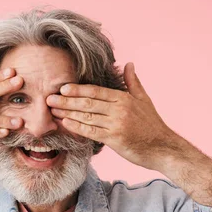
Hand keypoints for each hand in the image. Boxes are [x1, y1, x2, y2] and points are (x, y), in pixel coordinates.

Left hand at [46, 62, 186, 171]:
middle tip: (49, 98)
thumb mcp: (144, 100)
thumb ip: (133, 82)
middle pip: (88, 102)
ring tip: (52, 111)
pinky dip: (76, 127)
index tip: (62, 88)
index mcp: (124, 98)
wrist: (163, 147)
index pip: (96, 91)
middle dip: (66, 100)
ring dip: (67, 113)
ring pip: (87, 116)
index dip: (78, 89)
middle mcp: (119, 109)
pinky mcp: (114, 139)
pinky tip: (65, 124)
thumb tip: (128, 64)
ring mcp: (116, 124)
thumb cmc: (152, 125)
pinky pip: (91, 131)